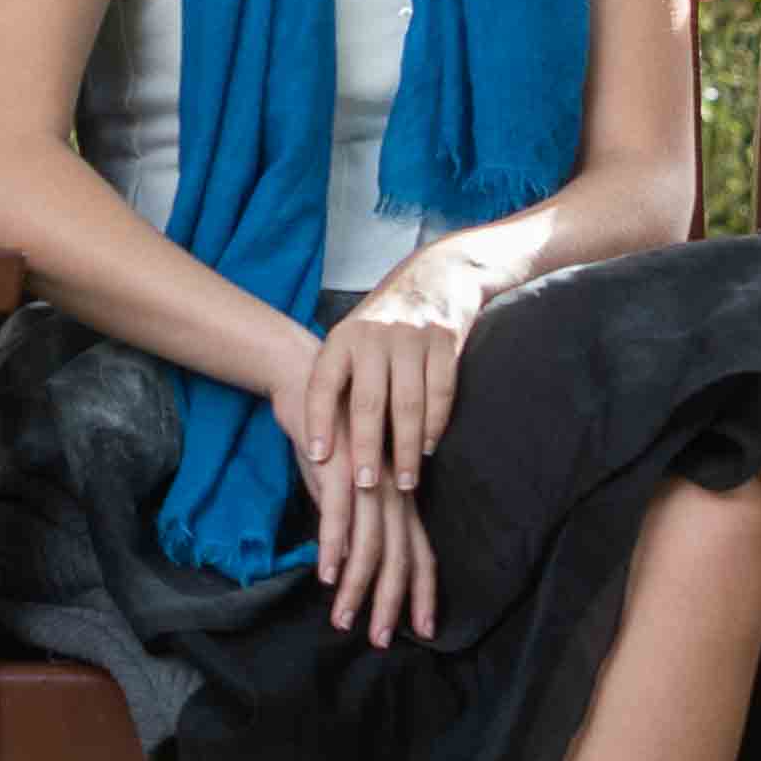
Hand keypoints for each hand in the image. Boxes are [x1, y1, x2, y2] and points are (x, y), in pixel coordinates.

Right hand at [308, 459, 442, 652]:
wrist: (310, 384)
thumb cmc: (331, 442)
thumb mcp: (350, 489)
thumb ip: (357, 523)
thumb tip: (353, 566)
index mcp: (400, 500)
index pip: (421, 554)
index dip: (424, 594)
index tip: (424, 631)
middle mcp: (391, 493)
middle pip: (400, 557)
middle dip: (391, 603)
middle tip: (380, 641)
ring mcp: (366, 482)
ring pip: (370, 544)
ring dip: (358, 587)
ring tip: (343, 621)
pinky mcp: (337, 470)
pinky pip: (338, 516)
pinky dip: (335, 549)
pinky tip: (327, 576)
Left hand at [313, 254, 493, 491]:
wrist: (435, 275)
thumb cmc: (384, 323)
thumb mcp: (352, 339)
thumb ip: (340, 380)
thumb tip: (320, 442)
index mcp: (343, 338)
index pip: (323, 383)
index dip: (318, 421)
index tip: (316, 458)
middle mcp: (373, 335)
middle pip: (368, 402)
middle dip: (366, 448)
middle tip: (364, 486)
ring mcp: (411, 336)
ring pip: (408, 403)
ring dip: (406, 449)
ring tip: (404, 482)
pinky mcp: (444, 339)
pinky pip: (440, 391)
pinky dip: (435, 424)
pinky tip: (429, 448)